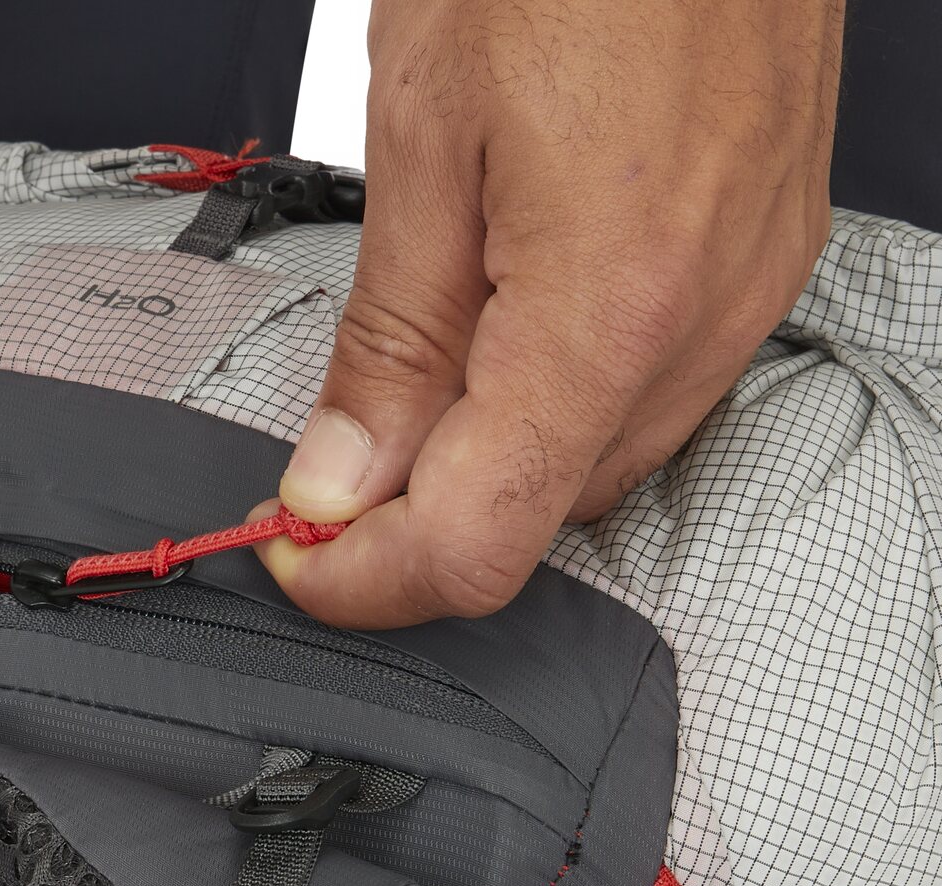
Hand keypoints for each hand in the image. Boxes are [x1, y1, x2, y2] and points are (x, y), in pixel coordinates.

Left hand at [258, 0, 840, 627]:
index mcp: (610, 308)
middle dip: (411, 517)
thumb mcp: (423, 133)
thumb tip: (340, 480)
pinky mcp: (760, 262)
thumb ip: (387, 340)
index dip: (367, 580)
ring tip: (406, 380)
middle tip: (322, 466)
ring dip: (482, 461)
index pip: (476, 545)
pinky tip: (500, 338)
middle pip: (532, 519)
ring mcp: (745, 296)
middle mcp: (699, 324)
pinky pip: (644, 395)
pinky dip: (552, 401)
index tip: (297, 553)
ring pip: (588, 469)